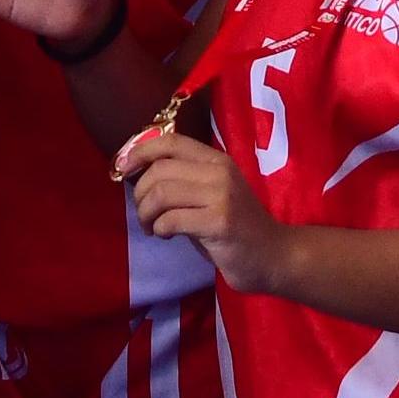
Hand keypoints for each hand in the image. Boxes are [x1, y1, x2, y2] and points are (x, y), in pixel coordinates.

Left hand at [127, 133, 291, 294]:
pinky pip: (172, 219)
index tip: (123, 168)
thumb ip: (183, 181)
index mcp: (216, 160)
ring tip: (151, 227)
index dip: (140, 150)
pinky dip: (160, 228)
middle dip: (140, 193)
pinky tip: (166, 235)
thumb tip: (139, 174)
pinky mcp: (220, 222)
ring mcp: (221, 195)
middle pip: (160, 169)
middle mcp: (219, 171)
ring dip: (146, 213)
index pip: (171, 141)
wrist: (275, 256)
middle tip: (143, 214)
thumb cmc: (238, 227)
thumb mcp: (212, 194)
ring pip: (162, 193)